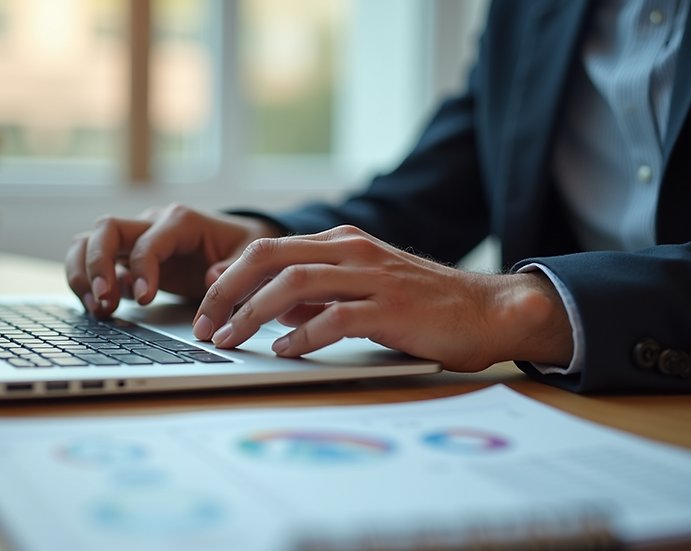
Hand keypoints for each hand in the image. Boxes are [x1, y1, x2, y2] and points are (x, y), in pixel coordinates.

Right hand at [65, 203, 282, 316]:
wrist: (236, 245)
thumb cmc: (242, 248)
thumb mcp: (251, 255)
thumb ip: (235, 267)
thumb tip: (211, 277)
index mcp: (182, 221)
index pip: (148, 239)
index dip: (142, 268)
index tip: (145, 299)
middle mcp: (152, 224)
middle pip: (106, 229)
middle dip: (97, 265)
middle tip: (103, 301)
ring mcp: (135, 239)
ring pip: (88, 241)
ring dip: (84, 274)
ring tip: (98, 309)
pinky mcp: (126, 257)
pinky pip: (91, 261)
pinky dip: (87, 283)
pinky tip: (103, 309)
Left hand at [191, 225, 573, 370]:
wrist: (486, 311)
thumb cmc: (421, 304)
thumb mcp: (361, 291)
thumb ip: (316, 296)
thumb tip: (267, 308)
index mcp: (341, 243)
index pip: (269, 249)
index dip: (229, 274)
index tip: (204, 301)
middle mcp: (351, 251)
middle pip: (269, 258)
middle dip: (227, 291)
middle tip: (204, 323)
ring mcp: (371, 276)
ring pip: (293, 284)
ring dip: (252, 313)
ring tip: (231, 339)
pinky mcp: (390, 308)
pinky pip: (333, 318)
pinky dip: (300, 336)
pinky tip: (283, 351)